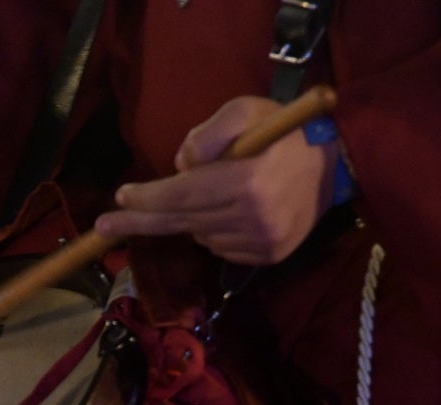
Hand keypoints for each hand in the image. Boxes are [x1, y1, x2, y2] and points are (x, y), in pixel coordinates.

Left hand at [95, 96, 337, 265]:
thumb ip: (207, 134)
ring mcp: (262, 243)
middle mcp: (253, 219)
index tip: (121, 197)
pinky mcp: (269, 256)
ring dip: (188, 220)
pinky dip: (213, 232)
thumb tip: (178, 167)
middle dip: (141, 222)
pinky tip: (224, 213)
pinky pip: (222, 249)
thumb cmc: (284, 130)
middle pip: (182, 224)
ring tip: (201, 197)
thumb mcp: (244, 111)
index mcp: (247, 182)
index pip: (182, 196)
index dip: (147, 198)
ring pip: (201, 237)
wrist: (336, 163)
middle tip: (105, 225)